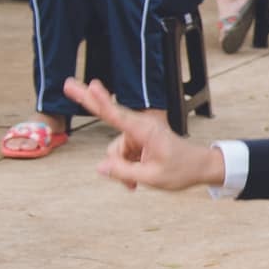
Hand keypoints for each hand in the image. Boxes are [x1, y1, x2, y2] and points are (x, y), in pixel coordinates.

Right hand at [66, 77, 223, 190]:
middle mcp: (140, 128)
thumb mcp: (152, 178)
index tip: (91, 85)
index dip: (101, 101)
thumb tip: (100, 167)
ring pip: (115, 152)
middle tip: (66, 84)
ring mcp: (139, 134)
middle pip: (108, 118)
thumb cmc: (181, 171)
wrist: (201, 168)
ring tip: (135, 184)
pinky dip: (126, 168)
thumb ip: (123, 172)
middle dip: (89, 102)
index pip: (117, 115)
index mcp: (145, 131)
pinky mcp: (139, 142)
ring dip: (121, 167)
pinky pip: (123, 156)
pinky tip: (135, 181)